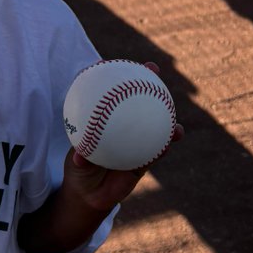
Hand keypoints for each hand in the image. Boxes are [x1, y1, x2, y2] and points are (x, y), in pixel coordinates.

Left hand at [64, 60, 183, 210]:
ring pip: (156, 124)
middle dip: (149, 82)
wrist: (89, 192)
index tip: (115, 61)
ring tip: (175, 120)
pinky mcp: (146, 159)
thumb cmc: (81, 168)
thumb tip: (81, 156)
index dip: (118, 74)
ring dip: (168, 119)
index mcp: (108, 119)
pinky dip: (164, 146)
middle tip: (154, 70)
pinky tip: (170, 143)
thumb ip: (82, 157)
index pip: (114, 92)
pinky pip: (157, 151)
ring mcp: (138, 141)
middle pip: (140, 100)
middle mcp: (125, 126)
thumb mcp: (77, 161)